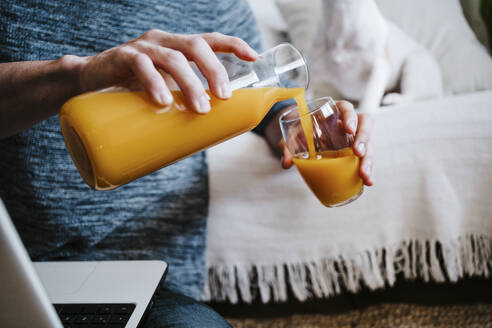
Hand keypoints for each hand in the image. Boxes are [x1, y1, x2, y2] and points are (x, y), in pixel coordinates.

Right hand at [75, 30, 257, 112]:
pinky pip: (142, 65)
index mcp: (176, 46)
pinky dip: (155, 83)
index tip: (254, 56)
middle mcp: (162, 41)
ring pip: (173, 58)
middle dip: (215, 70)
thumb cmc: (132, 90)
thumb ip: (182, 101)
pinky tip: (163, 101)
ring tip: (200, 108)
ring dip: (190, 83)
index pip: (209, 39)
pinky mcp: (121, 57)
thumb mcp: (163, 91)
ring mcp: (142, 47)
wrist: (88, 85)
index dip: (233, 44)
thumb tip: (211, 129)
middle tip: (224, 97)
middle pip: (196, 46)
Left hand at [267, 101, 373, 185]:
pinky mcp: (353, 153)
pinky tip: (367, 182)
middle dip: (364, 138)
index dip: (350, 116)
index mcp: (332, 113)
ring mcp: (352, 139)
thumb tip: (287, 163)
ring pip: (368, 144)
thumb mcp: (290, 136)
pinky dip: (366, 170)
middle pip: (364, 124)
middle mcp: (346, 125)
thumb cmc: (299, 131)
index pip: (346, 108)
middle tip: (358, 153)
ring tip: (365, 175)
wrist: (299, 138)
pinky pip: (364, 160)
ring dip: (368, 160)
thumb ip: (287, 147)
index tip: (348, 129)